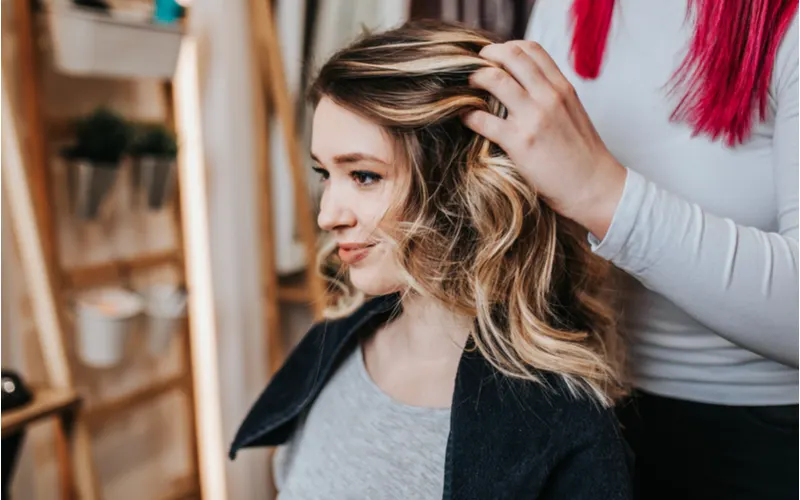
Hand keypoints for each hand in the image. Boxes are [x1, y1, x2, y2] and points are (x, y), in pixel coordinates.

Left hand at [463, 41, 626, 238]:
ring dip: (473, 79)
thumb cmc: (582, 154)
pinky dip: (468, 115)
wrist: (594, 187)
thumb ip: (551, 95)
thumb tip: (524, 86)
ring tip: (464, 89)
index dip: (505, 48)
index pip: (531, 49)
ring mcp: (534, 118)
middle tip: (471, 68)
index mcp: (562, 87)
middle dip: (485, 57)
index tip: (492, 57)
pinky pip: (483, 120)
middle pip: (510, 56)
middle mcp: (549, 96)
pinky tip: (465, 118)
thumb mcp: (573, 113)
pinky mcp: (520, 143)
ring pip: (494, 79)